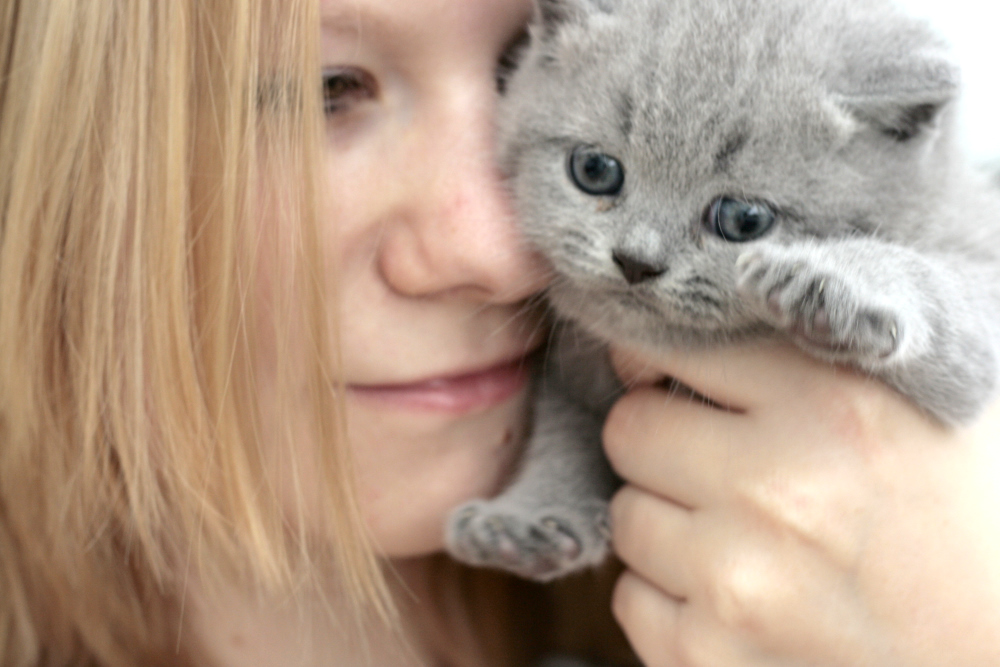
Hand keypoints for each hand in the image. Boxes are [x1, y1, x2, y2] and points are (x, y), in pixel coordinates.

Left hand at [604, 341, 999, 666]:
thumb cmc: (967, 519)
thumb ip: (817, 344)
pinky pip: (629, 598)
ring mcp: (738, 581)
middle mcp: (779, 489)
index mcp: (836, 404)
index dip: (661, 360)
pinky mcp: (709, 657)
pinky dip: (668, 595)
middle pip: (630, 430)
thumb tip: (702, 299)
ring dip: (666, 519)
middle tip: (713, 461)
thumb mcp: (923, 400)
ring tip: (740, 535)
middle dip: (660, 439)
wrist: (999, 655)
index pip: (673, 346)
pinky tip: (735, 595)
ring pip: (626, 514)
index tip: (667, 376)